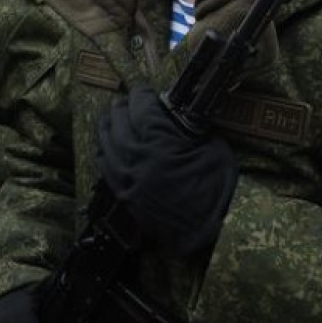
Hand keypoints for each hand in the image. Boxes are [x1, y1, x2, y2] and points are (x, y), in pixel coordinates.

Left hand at [96, 85, 237, 255]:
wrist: (209, 231)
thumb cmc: (216, 188)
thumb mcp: (212, 147)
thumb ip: (190, 126)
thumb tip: (176, 112)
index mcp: (159, 140)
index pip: (140, 105)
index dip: (142, 93)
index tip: (146, 90)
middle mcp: (136, 156)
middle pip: (117, 120)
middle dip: (123, 106)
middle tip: (129, 100)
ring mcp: (126, 177)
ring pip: (106, 141)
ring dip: (109, 125)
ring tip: (113, 116)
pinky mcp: (123, 195)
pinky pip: (105, 166)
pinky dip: (105, 150)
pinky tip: (109, 146)